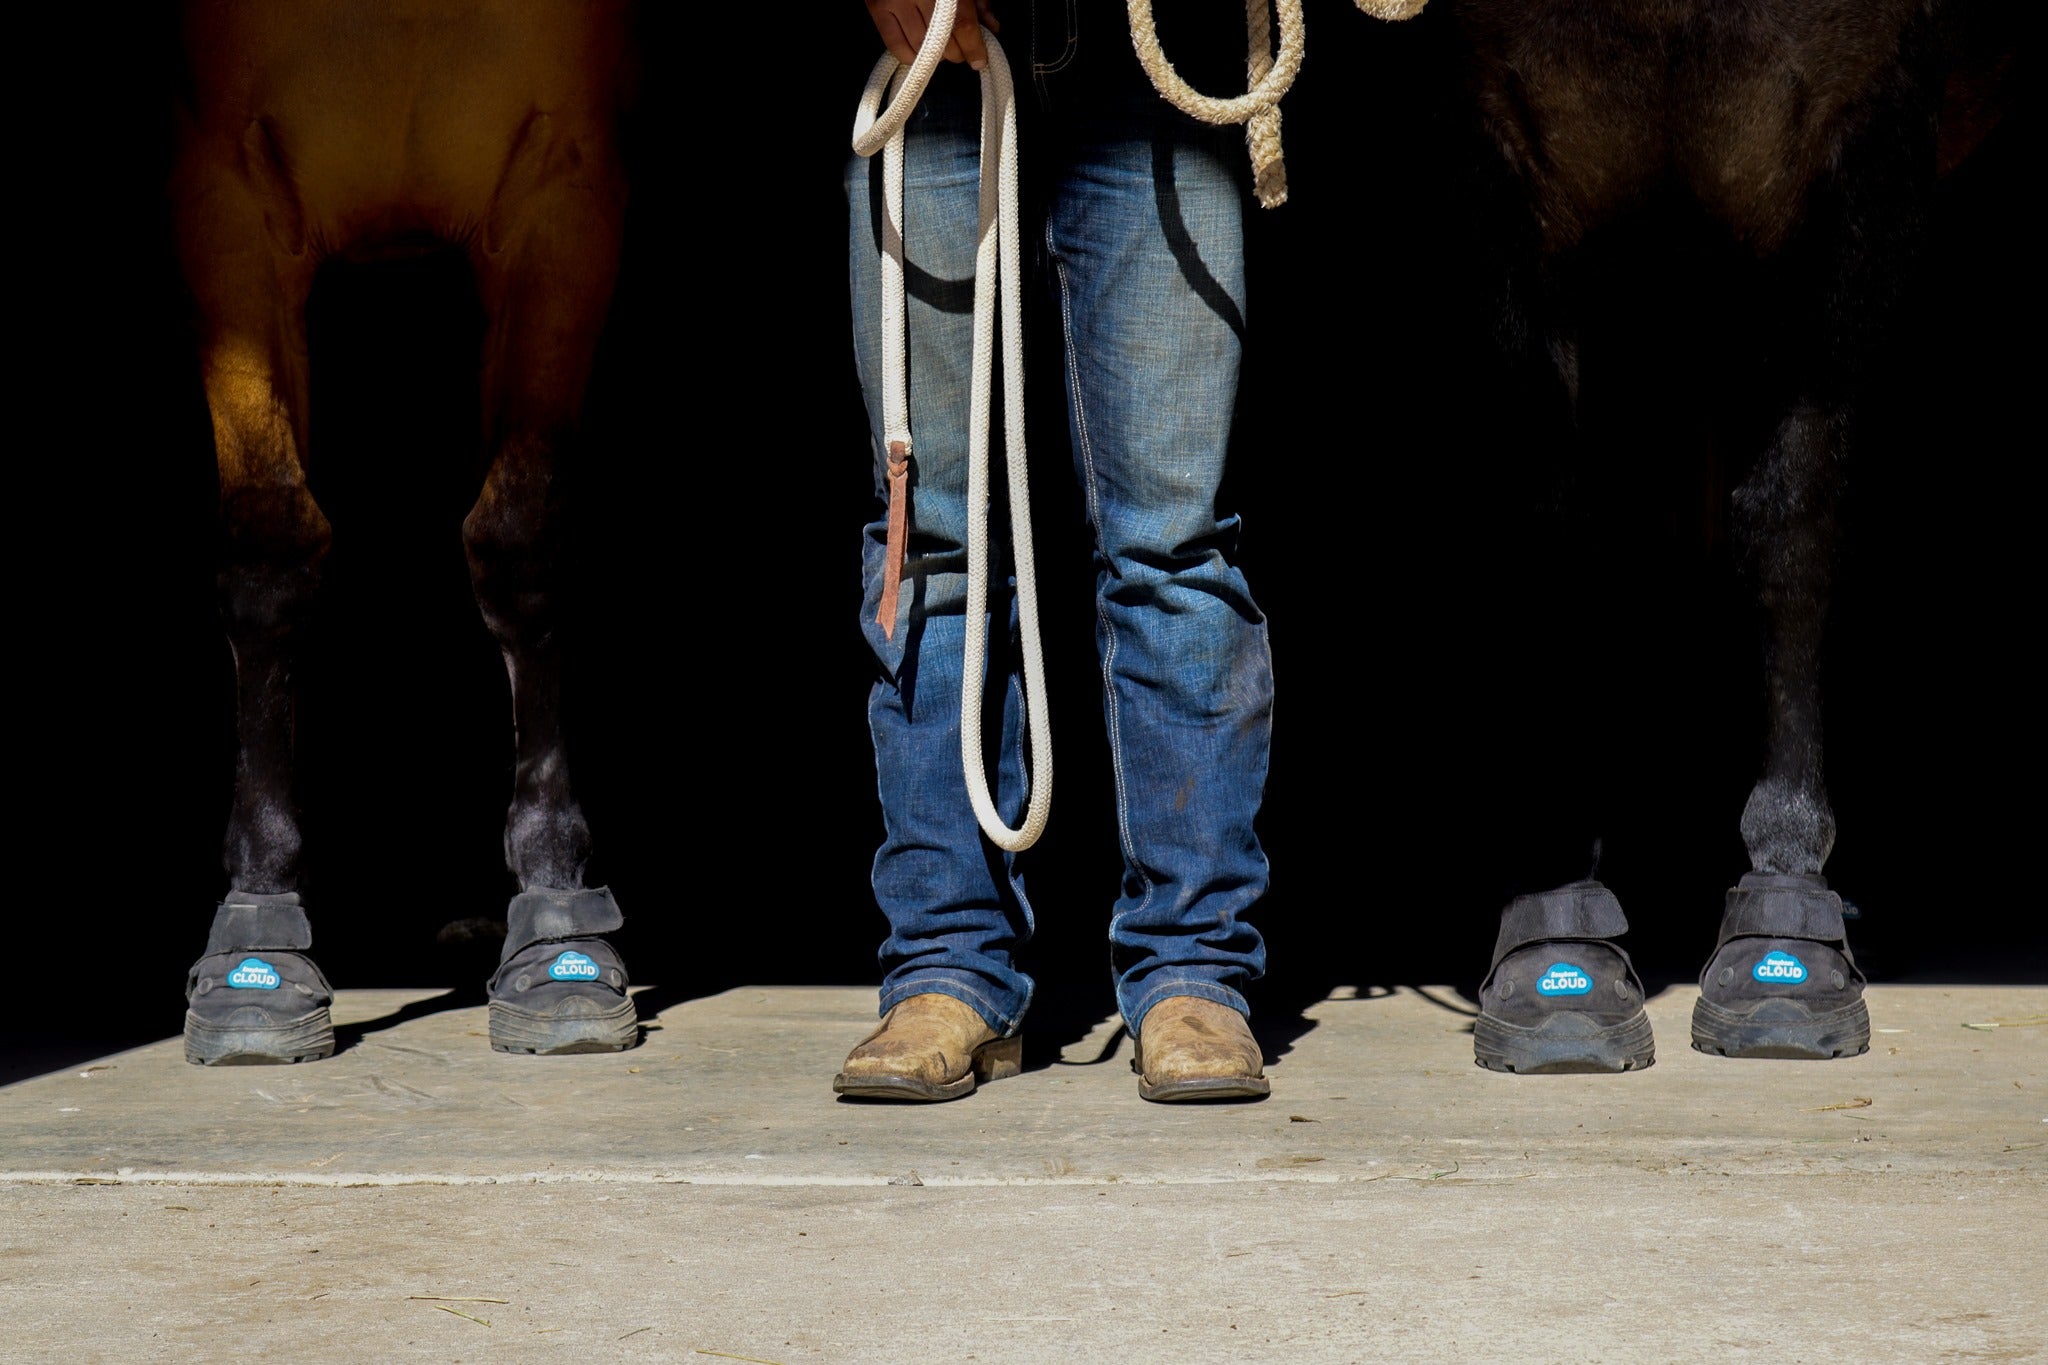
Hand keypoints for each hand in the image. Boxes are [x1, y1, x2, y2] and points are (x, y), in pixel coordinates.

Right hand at [865, 0, 1000, 69]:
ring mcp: (896, 1)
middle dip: (955, 53)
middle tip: (959, 51)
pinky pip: (896, 45)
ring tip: (941, 51)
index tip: (979, 60)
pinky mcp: (876, 7)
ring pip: (921, 47)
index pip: (963, 24)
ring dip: (935, 57)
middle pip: (942, 40)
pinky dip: (911, 56)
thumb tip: (992, 28)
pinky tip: (919, 52)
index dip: (973, 48)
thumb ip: (979, 0)